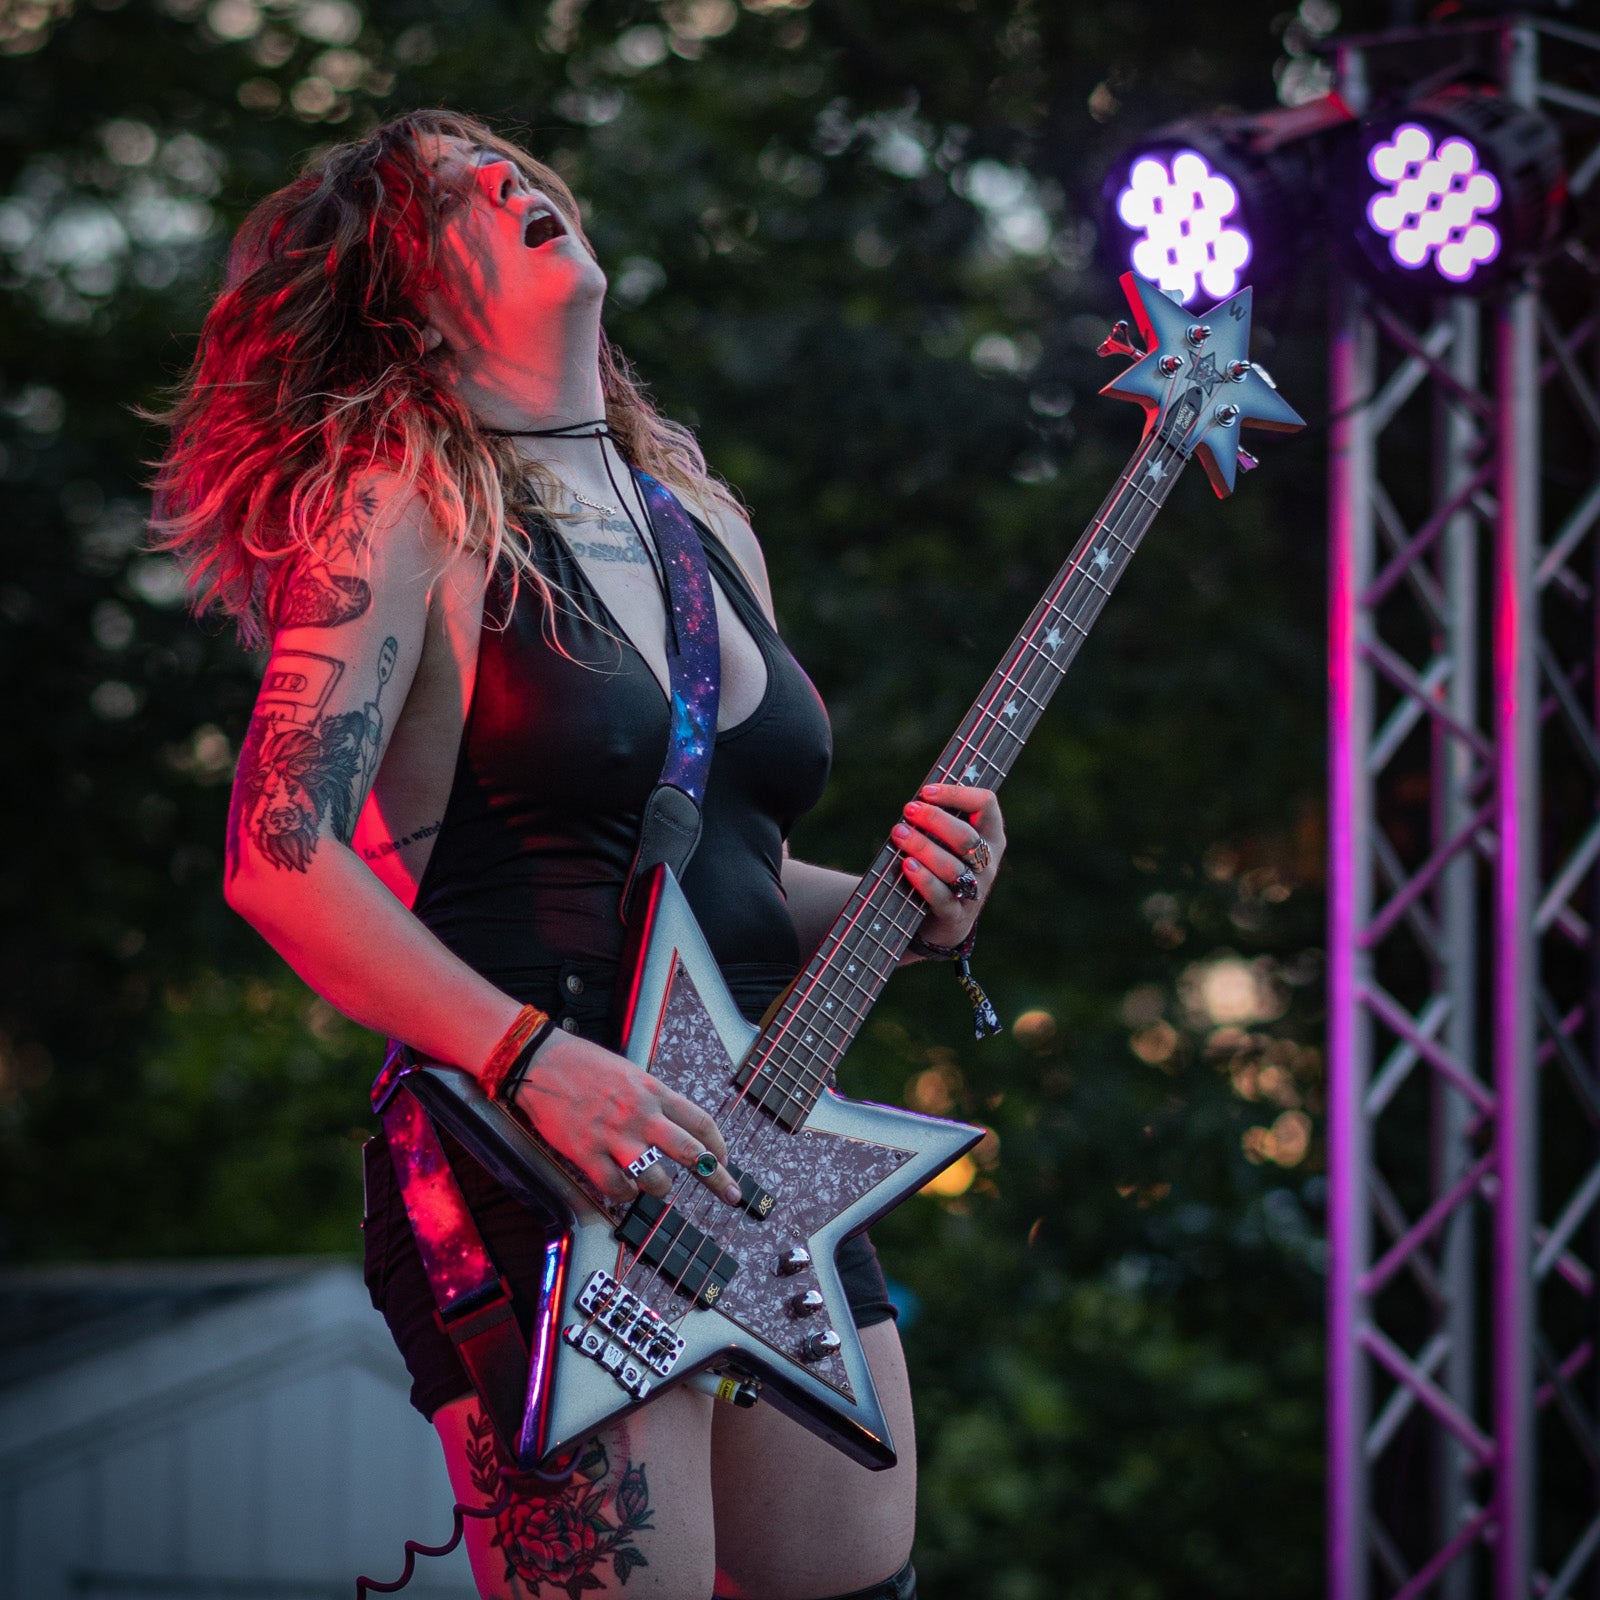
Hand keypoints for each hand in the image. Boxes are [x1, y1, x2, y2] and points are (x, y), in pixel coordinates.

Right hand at [509, 1034, 741, 1208]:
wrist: (539, 1063)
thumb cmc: (584, 1065)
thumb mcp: (630, 1073)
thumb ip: (653, 1099)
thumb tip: (674, 1126)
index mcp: (653, 1091)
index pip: (700, 1121)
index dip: (719, 1146)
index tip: (725, 1161)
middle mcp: (640, 1114)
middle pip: (691, 1152)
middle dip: (717, 1178)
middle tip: (731, 1194)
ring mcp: (614, 1136)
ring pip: (656, 1179)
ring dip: (661, 1188)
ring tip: (658, 1187)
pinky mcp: (586, 1153)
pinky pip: (616, 1188)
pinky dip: (625, 1194)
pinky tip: (623, 1188)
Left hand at [892, 781, 1005, 949]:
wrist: (942, 923)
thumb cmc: (942, 868)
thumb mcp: (948, 842)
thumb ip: (940, 819)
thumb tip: (917, 798)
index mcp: (991, 837)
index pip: (986, 805)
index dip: (957, 793)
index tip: (926, 791)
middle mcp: (988, 863)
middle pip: (966, 837)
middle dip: (935, 820)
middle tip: (908, 810)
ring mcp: (975, 891)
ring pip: (952, 867)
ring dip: (923, 847)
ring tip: (899, 834)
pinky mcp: (956, 914)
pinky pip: (942, 896)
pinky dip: (923, 879)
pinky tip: (906, 865)